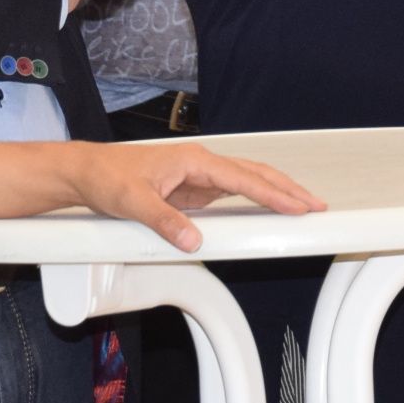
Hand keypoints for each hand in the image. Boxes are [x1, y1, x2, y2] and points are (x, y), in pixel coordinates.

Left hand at [73, 141, 325, 249]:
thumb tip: (194, 242)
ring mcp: (199, 177)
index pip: (243, 178)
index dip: (273, 193)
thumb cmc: (108, 177)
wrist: (88, 172)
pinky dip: (254, 201)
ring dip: (275, 193)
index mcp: (195, 160)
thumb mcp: (133, 202)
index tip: (297, 205)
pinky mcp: (192, 191)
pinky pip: (231, 195)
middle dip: (287, 189)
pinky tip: (267, 210)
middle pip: (255, 174)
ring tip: (301, 206)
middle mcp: (202, 165)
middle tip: (316, 205)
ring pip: (247, 183)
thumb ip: (164, 222)